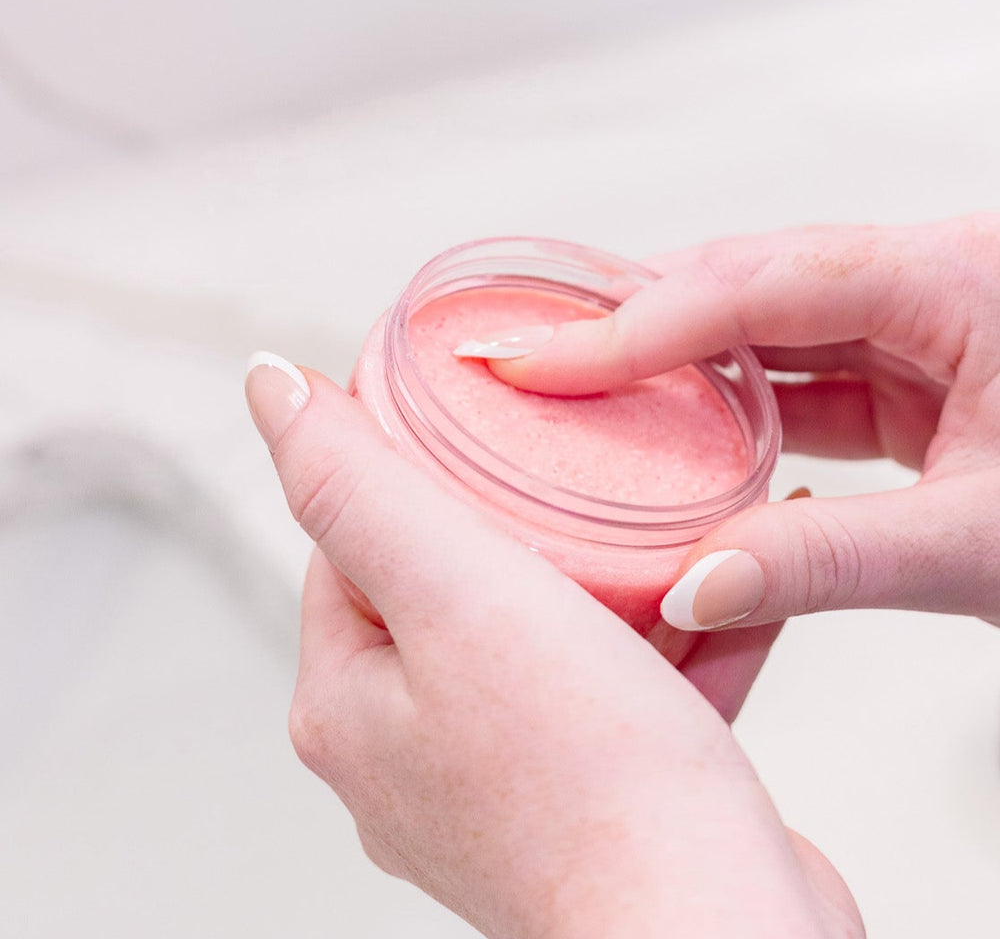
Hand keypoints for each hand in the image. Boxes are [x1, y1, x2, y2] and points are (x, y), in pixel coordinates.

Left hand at [245, 357, 860, 938]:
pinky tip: (707, 585)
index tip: (468, 417)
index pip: (350, 545)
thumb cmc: (591, 787)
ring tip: (657, 516)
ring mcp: (502, 780)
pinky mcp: (587, 796)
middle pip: (449, 584)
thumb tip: (268, 386)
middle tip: (573, 461)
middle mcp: (410, 751)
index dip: (408, 469)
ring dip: (603, 575)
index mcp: (349, 704)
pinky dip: (657, 636)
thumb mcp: (454, 591)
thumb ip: (355, 485)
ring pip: (542, 634)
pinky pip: (611, 686)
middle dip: (517, 519)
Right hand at [479, 215, 999, 631]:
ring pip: (759, 320)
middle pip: (742, 279)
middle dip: (629, 321)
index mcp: (958, 280)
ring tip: (575, 386)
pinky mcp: (910, 369)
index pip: (755, 285)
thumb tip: (699, 584)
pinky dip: (723, 398)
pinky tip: (670, 427)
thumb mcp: (987, 542)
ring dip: (667, 358)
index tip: (537, 358)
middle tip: (531, 358)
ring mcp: (916, 322)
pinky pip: (793, 367)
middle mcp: (928, 281)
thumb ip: (835, 563)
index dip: (630, 326)